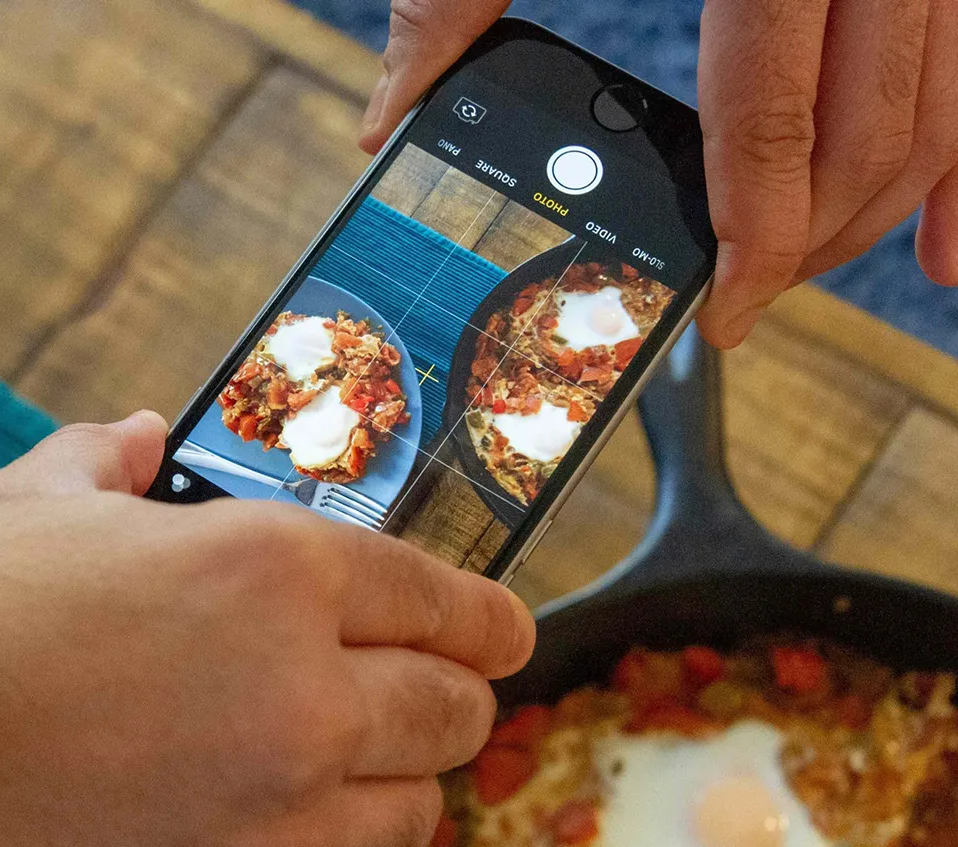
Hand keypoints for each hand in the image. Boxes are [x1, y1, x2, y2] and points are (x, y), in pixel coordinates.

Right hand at [0, 411, 533, 846]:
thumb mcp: (28, 503)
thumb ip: (115, 465)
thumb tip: (144, 440)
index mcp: (269, 573)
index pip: (448, 599)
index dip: (487, 614)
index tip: (500, 629)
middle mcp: (299, 703)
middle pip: (457, 717)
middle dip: (451, 697)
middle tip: (415, 688)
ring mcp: (264, 827)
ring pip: (405, 815)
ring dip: (383, 782)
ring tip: (319, 759)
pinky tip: (208, 815)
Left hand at [357, 0, 957, 349]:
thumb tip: (391, 123)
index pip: (771, 114)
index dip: (754, 233)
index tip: (727, 304)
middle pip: (875, 126)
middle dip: (816, 236)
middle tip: (753, 294)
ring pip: (945, 96)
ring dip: (888, 198)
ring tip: (818, 264)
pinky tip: (947, 236)